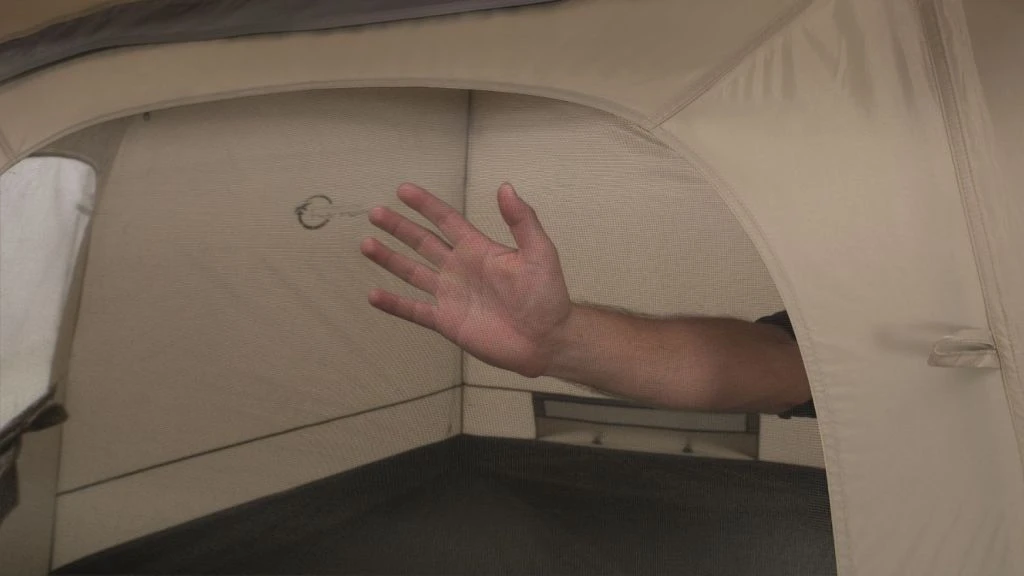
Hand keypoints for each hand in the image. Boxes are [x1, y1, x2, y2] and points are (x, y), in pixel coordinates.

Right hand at [361, 182, 572, 376]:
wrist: (546, 340)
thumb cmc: (548, 296)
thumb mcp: (539, 252)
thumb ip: (521, 220)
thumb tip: (505, 187)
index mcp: (478, 249)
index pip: (447, 220)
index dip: (426, 205)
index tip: (404, 190)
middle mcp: (460, 269)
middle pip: (422, 242)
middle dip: (399, 227)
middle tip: (375, 213)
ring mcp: (451, 296)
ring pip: (412, 272)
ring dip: (389, 259)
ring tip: (366, 244)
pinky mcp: (447, 322)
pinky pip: (414, 311)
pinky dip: (394, 304)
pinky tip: (373, 295)